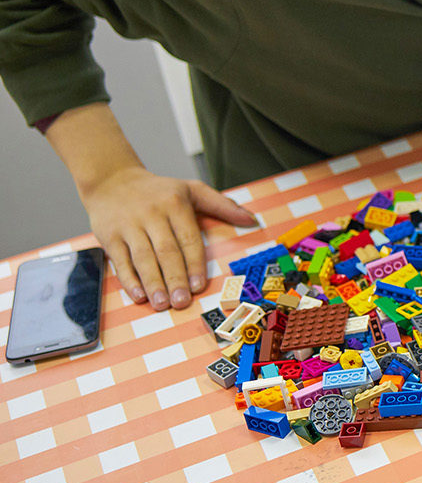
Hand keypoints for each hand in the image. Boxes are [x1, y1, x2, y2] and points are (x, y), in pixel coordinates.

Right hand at [79, 165, 257, 309]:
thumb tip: (251, 220)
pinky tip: (138, 295)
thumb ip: (222, 205)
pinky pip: (120, 260)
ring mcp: (129, 226)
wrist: (111, 179)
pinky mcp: (109, 236)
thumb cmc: (158, 190)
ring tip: (162, 304)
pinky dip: (128, 279)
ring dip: (153, 283)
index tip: (198, 285)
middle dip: (174, 278)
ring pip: (142, 258)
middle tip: (181, 302)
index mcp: (175, 205)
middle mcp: (151, 215)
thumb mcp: (192, 189)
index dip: (194, 264)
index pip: (188, 239)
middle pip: (166, 251)